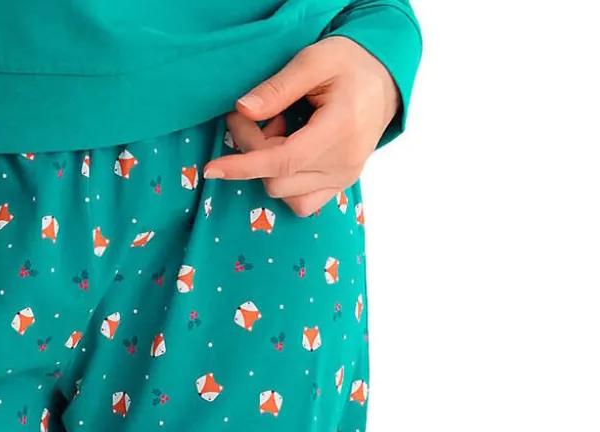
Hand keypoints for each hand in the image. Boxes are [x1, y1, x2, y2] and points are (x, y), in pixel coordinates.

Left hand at [204, 37, 399, 216]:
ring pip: (285, 194)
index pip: (283, 161)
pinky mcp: (341, 186)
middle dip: (253, 152)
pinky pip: (301, 202)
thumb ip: (278, 87)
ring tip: (279, 131)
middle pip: (277, 179)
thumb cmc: (352, 64)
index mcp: (340, 130)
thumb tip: (243, 110)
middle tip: (252, 117)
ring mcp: (344, 179)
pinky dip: (285, 182)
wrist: (386, 80)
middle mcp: (344, 163)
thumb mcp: (315, 60)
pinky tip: (288, 153)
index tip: (213, 169)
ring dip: (269, 168)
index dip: (244, 166)